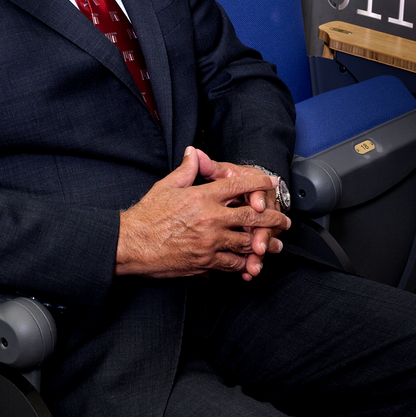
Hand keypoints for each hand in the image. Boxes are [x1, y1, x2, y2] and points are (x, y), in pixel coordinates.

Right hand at [116, 147, 289, 279]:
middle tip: (284, 221)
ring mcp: (210, 242)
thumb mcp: (166, 186)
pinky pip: (233, 264)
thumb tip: (193, 152)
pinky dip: (245, 264)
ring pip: (247, 243)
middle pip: (252, 217)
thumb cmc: (146, 216)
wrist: (132, 244)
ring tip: (275, 245)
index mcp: (202, 196)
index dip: (259, 182)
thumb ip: (186, 170)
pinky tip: (252, 263)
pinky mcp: (206, 261)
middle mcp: (211, 218)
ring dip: (264, 244)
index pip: (239, 185)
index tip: (271, 183)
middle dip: (272, 219)